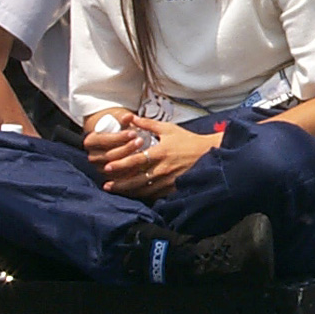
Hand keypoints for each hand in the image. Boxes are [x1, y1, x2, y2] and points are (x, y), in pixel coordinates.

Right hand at [83, 112, 145, 173]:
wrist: (114, 141)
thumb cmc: (116, 128)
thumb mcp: (117, 121)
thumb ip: (122, 118)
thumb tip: (129, 116)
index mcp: (90, 141)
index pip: (104, 140)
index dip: (119, 137)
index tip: (133, 133)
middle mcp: (92, 157)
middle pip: (110, 155)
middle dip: (127, 148)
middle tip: (140, 140)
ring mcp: (99, 169)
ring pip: (115, 168)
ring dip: (130, 161)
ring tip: (144, 151)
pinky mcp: (108, 178)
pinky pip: (119, 178)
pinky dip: (130, 172)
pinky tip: (141, 165)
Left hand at [102, 116, 222, 199]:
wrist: (208, 154)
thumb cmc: (187, 140)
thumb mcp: (168, 129)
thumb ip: (148, 124)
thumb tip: (130, 117)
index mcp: (160, 152)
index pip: (136, 161)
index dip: (121, 164)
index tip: (108, 167)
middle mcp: (162, 169)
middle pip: (136, 180)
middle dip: (120, 184)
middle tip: (106, 185)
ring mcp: (168, 181)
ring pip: (144, 190)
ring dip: (129, 191)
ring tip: (116, 191)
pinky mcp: (173, 189)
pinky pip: (155, 195)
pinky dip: (143, 196)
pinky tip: (134, 195)